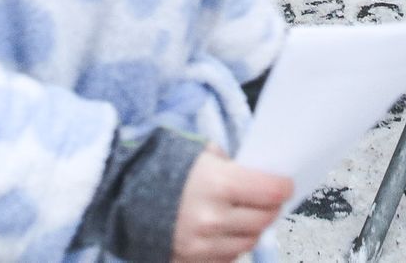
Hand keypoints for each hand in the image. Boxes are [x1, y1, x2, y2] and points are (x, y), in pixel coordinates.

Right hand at [171, 148, 292, 262]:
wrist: (121, 195)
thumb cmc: (163, 168)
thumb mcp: (201, 154)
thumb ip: (233, 166)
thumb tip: (261, 178)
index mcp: (218, 185)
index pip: (271, 192)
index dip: (283, 187)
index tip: (285, 184)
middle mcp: (212, 219)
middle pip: (264, 219)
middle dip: (270, 207)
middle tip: (267, 198)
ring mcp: (201, 246)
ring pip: (248, 242)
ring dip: (251, 228)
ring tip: (243, 213)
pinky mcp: (191, 262)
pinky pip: (227, 258)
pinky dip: (230, 245)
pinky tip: (222, 230)